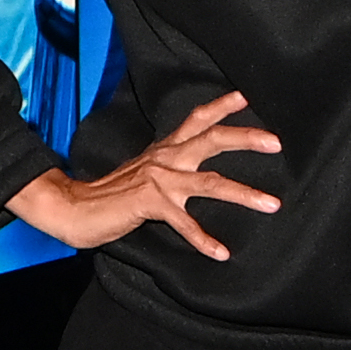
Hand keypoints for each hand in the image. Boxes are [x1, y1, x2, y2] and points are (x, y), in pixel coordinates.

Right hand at [7, 90, 282, 261]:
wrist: (74, 208)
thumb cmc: (111, 195)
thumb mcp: (145, 173)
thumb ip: (170, 169)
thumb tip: (195, 174)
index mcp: (165, 149)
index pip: (197, 119)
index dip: (222, 106)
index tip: (246, 96)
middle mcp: (165, 158)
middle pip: (213, 138)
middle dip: (247, 138)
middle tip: (277, 143)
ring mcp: (159, 180)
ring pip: (211, 183)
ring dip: (245, 194)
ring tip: (272, 204)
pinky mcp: (150, 203)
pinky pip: (184, 224)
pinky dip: (204, 240)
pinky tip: (220, 253)